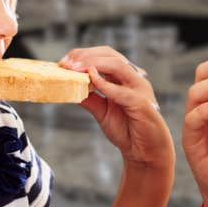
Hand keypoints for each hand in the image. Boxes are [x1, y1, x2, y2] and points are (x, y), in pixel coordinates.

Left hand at [62, 46, 173, 170]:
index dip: (83, 55)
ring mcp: (140, 89)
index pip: (105, 55)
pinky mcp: (143, 104)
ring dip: (93, 63)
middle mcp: (133, 78)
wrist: (144, 152)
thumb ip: (88, 98)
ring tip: (74, 68)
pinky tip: (91, 79)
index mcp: (124, 77)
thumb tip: (68, 87)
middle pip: (110, 55)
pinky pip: (122, 91)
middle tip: (66, 64)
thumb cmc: (126, 130)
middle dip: (86, 56)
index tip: (63, 63)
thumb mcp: (101, 111)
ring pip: (118, 65)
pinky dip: (105, 84)